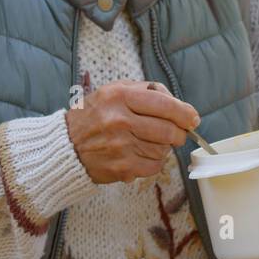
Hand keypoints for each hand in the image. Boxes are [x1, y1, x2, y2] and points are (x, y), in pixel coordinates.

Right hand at [64, 80, 199, 184]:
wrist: (65, 146)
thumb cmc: (93, 116)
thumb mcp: (113, 91)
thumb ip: (145, 91)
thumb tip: (179, 105)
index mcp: (119, 96)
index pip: (164, 104)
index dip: (184, 113)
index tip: (192, 118)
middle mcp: (120, 120)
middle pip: (168, 130)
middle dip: (179, 133)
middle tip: (179, 134)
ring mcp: (121, 146)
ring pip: (163, 149)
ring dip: (164, 147)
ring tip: (150, 142)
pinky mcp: (121, 167)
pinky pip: (154, 166)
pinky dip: (154, 162)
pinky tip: (141, 155)